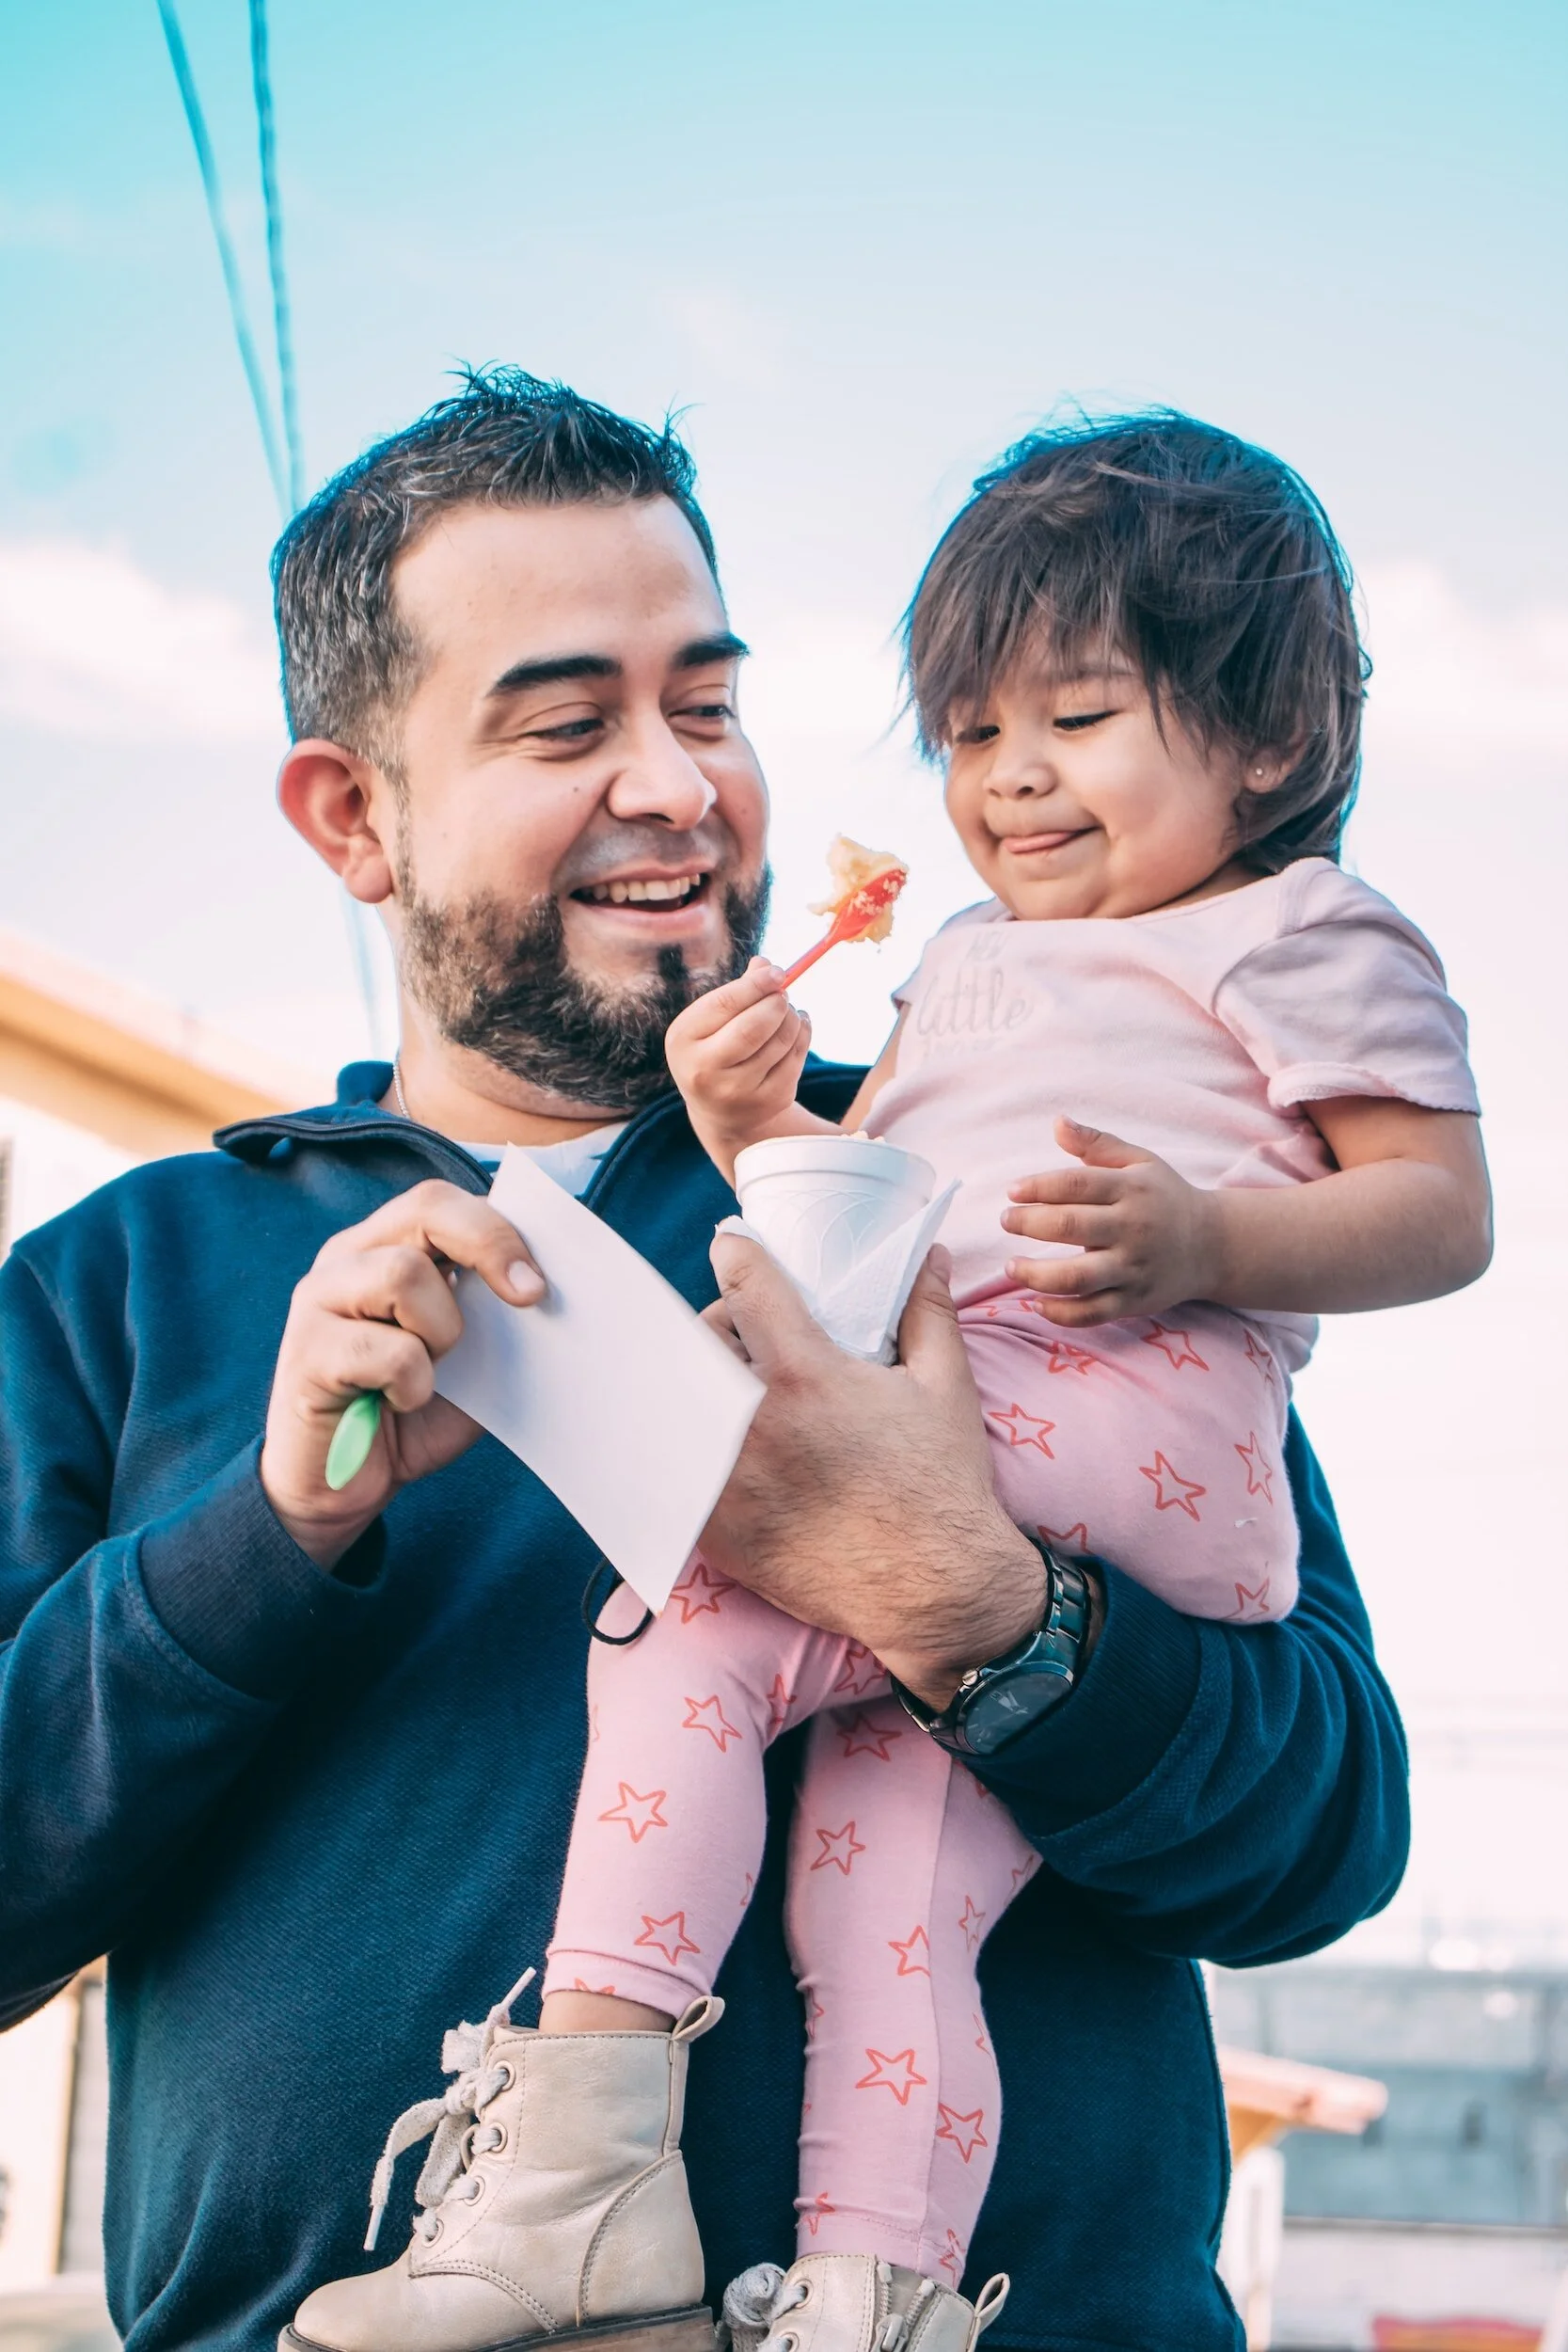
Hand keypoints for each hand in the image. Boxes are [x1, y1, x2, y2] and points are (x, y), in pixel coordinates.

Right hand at [260, 1181, 543, 1568]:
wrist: (337, 1492)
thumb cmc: (405, 1414)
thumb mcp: (467, 1361)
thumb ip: (493, 1318)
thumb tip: (545, 1289)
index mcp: (384, 1248)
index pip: (442, 1202)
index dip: (498, 1229)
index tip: (541, 1280)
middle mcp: (347, 1260)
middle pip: (426, 1209)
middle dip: (489, 1246)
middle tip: (528, 1296)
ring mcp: (318, 1300)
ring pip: (403, 1275)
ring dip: (441, 1332)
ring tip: (429, 1371)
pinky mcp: (307, 1352)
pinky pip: (388, 1351)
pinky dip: (413, 1384)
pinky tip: (398, 1403)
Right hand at [665, 958, 810, 1170]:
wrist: (721, 1110)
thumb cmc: (715, 1048)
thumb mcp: (712, 1020)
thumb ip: (737, 991)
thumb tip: (765, 965)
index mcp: (683, 1040)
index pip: (724, 1004)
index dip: (756, 984)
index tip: (777, 972)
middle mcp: (704, 1070)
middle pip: (753, 1027)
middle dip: (776, 1003)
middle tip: (783, 993)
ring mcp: (737, 1091)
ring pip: (780, 1041)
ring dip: (792, 1017)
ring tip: (788, 1011)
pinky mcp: (768, 1101)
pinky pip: (795, 1058)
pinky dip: (803, 1035)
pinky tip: (797, 1028)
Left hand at [698, 1234, 1046, 1706]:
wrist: (933, 1589)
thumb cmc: (942, 1485)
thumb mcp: (946, 1387)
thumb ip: (927, 1312)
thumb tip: (930, 1255)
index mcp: (806, 1375)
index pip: (744, 1286)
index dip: (735, 1254)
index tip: (732, 1247)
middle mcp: (753, 1421)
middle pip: (699, 1339)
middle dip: (717, 1325)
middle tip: (742, 1334)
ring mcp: (726, 1477)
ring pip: (676, 1402)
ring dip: (694, 1386)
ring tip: (721, 1390)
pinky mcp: (715, 1528)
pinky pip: (673, 1470)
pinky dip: (683, 1448)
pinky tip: (703, 1445)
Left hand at [1001, 1116, 1221, 1325]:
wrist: (1212, 1245)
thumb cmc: (1164, 1197)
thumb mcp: (1139, 1162)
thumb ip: (1096, 1143)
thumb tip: (1057, 1122)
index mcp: (1132, 1190)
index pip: (1075, 1185)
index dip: (1037, 1187)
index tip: (1012, 1191)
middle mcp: (1134, 1229)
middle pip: (1070, 1227)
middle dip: (1028, 1224)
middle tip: (1007, 1220)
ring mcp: (1134, 1269)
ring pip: (1076, 1277)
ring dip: (1036, 1275)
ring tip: (1012, 1266)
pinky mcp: (1134, 1302)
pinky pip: (1092, 1313)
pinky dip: (1060, 1313)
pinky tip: (1037, 1301)